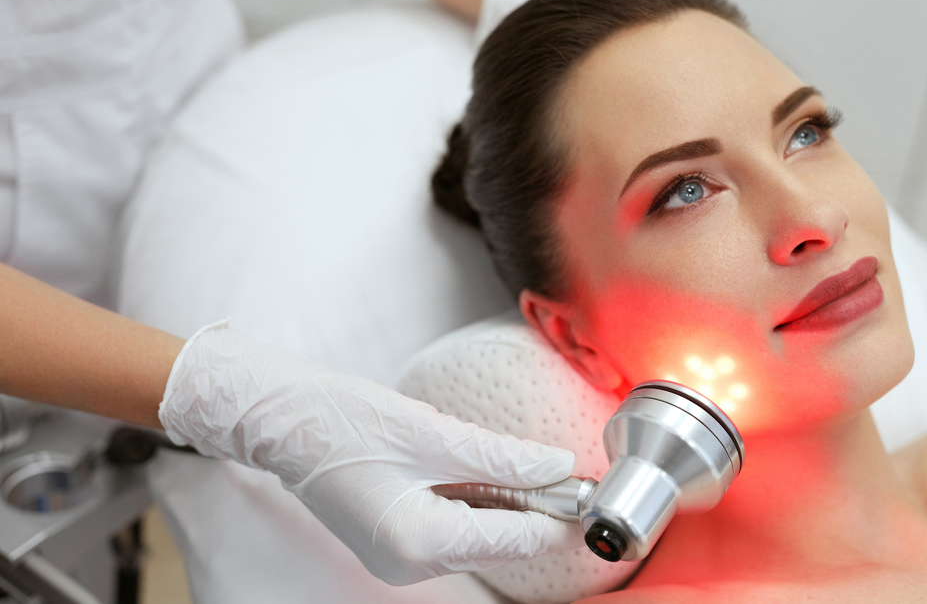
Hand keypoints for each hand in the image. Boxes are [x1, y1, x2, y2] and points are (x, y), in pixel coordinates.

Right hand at [160, 320, 582, 584]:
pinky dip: (474, 502)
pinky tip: (482, 471)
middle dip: (535, 506)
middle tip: (562, 467)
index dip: (559, 510)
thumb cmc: (340, 420)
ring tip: (524, 464)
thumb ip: (499, 457)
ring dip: (505, 502)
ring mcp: (398, 558)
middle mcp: (410, 564)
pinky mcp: (392, 542)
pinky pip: (451, 528)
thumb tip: (555, 466)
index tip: (590, 486)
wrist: (279, 419)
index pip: (517, 537)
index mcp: (421, 542)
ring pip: (478, 535)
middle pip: (500, 541)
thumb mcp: (430, 433)